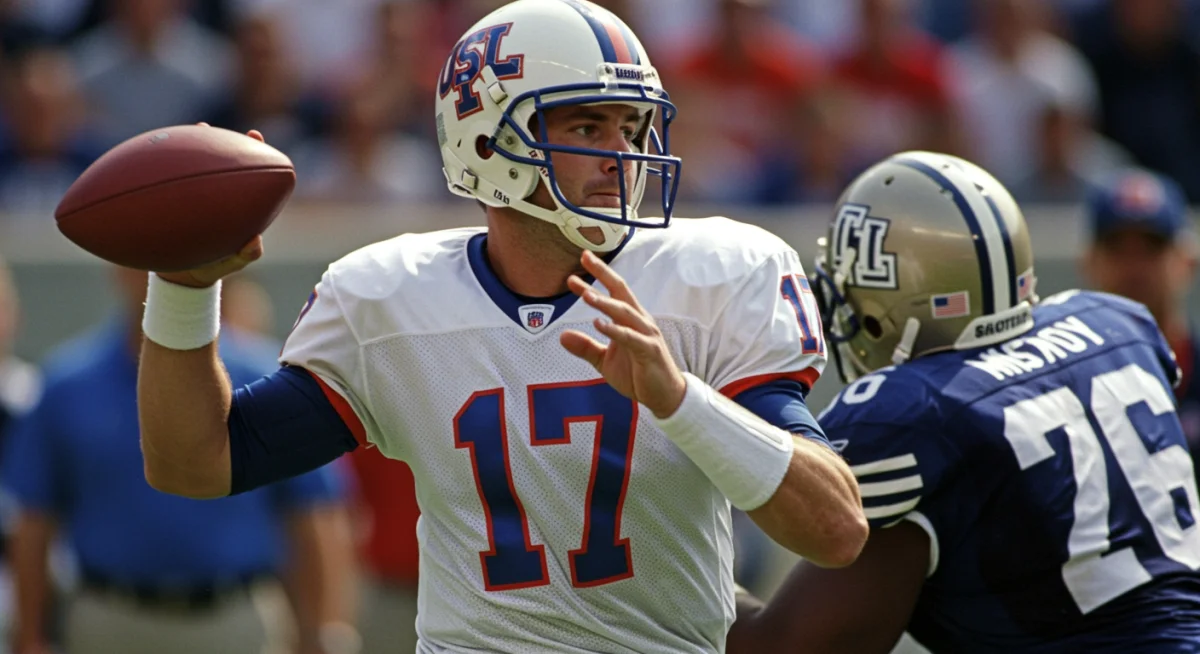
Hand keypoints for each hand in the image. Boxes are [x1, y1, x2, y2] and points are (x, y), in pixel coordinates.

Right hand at [156, 125, 265, 287]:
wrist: (181, 276)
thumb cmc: (212, 267)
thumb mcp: (231, 264)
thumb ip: (245, 255)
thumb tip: (255, 241)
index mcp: (233, 203)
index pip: (245, 172)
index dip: (251, 152)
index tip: (253, 135)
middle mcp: (212, 193)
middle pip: (216, 160)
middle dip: (215, 139)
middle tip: (208, 125)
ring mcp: (189, 195)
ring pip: (189, 165)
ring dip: (186, 146)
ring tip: (183, 130)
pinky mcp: (168, 201)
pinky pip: (164, 182)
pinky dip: (159, 171)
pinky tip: (150, 157)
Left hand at [560, 250, 686, 418]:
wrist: (665, 396)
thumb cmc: (638, 374)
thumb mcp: (605, 361)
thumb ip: (586, 347)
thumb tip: (562, 336)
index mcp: (630, 319)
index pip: (612, 293)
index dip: (595, 279)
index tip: (576, 267)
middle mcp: (640, 321)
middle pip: (621, 291)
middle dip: (603, 273)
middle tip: (585, 257)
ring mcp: (646, 335)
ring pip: (624, 312)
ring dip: (605, 302)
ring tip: (586, 294)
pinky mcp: (649, 351)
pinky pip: (630, 337)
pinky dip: (615, 330)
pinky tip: (599, 324)